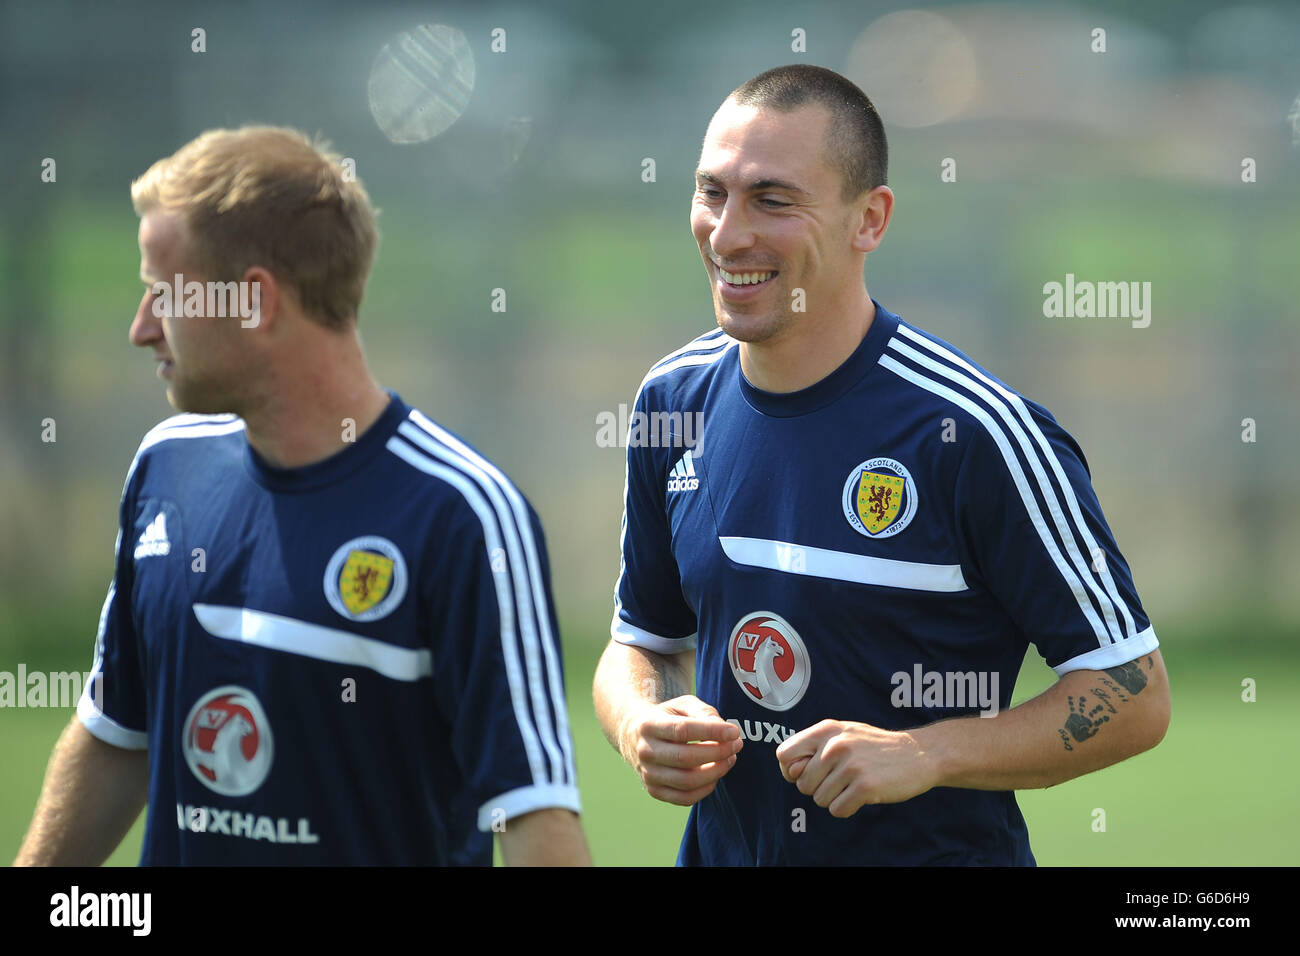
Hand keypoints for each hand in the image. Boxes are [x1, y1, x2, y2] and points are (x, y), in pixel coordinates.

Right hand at [621, 696, 742, 806]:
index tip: (733, 731)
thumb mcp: (683, 705)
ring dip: (716, 772)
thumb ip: (705, 713)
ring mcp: (648, 774)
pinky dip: (705, 789)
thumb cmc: (667, 718)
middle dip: (718, 752)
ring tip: (730, 759)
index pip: (682, 730)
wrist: (636, 736)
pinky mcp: (654, 791)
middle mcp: (645, 751)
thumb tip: (725, 731)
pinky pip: (684, 798)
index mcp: (649, 725)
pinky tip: (715, 775)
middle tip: (736, 745)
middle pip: (686, 758)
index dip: (711, 732)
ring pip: (687, 781)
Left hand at [775, 719, 938, 816]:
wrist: (919, 754)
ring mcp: (851, 765)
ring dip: (835, 798)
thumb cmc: (875, 747)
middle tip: (841, 779)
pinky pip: (837, 810)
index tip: (808, 774)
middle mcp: (836, 745)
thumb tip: (791, 773)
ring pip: (819, 799)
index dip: (791, 770)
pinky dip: (847, 808)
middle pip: (802, 783)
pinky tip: (862, 796)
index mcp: (826, 729)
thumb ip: (814, 748)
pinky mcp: (865, 786)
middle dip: (817, 788)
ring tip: (854, 784)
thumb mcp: (844, 735)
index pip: (784, 754)